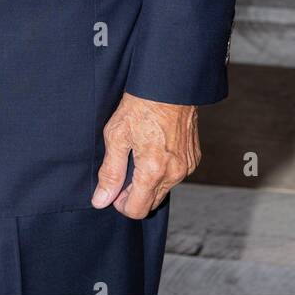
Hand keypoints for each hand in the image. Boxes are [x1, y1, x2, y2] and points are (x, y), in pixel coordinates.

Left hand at [91, 92, 200, 218]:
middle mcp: (174, 173)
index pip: (137, 210)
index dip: (121, 204)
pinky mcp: (193, 158)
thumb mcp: (116, 136)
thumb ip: (110, 172)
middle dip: (134, 194)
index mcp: (153, 171)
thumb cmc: (141, 105)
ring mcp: (187, 166)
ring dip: (149, 182)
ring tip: (137, 155)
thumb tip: (101, 200)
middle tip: (123, 171)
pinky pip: (175, 175)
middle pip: (151, 203)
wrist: (169, 85)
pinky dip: (163, 171)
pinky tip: (153, 149)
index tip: (114, 190)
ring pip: (164, 189)